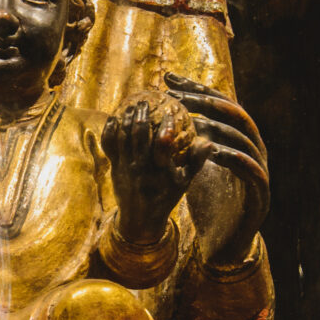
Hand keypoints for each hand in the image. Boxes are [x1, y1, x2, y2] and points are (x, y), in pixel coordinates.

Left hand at [103, 93, 204, 244]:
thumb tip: (209, 142)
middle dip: (141, 114)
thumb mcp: (184, 183)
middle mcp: (141, 167)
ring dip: (127, 119)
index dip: (164, 124)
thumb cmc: (166, 198)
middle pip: (138, 135)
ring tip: (131, 104)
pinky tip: (114, 117)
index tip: (168, 109)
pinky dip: (110, 130)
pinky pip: (110, 146)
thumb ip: (196, 161)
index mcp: (160, 171)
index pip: (161, 142)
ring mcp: (125, 168)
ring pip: (123, 138)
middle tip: (144, 100)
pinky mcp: (115, 168)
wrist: (140, 219)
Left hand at [165, 74, 268, 267]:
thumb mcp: (193, 167)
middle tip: (177, 97)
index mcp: (238, 140)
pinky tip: (214, 153)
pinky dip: (234, 158)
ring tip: (191, 123)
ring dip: (218, 128)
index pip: (220, 105)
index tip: (169, 79)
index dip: (196, 90)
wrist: (224, 243)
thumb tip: (154, 118)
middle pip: (235, 114)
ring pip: (244, 138)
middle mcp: (253, 150)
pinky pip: (251, 170)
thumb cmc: (209, 203)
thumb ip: (185, 143)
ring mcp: (260, 170)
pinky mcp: (261, 193)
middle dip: (206, 102)